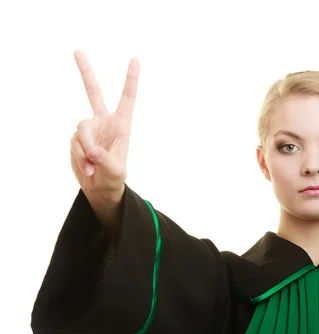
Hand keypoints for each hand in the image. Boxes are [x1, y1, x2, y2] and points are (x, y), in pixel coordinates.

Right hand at [70, 50, 139, 198]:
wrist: (100, 188)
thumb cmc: (115, 177)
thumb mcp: (116, 170)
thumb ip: (104, 159)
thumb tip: (91, 150)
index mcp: (121, 124)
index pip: (127, 98)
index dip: (131, 79)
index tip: (135, 59)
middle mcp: (104, 121)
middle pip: (93, 92)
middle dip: (85, 71)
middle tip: (77, 50)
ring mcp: (89, 129)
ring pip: (81, 129)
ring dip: (85, 149)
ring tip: (93, 166)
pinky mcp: (76, 138)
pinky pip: (74, 143)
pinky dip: (80, 157)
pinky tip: (87, 168)